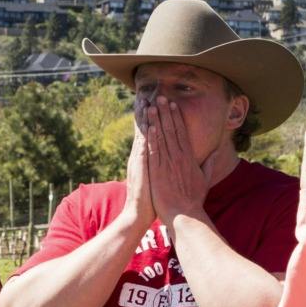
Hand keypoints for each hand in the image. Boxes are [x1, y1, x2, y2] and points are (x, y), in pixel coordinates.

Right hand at [122, 100, 156, 229]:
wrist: (138, 213)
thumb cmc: (151, 197)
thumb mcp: (155, 177)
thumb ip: (159, 164)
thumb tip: (167, 157)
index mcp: (145, 156)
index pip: (148, 131)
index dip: (150, 116)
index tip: (153, 102)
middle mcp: (140, 155)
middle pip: (143, 128)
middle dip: (145, 110)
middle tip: (146, 93)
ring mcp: (140, 160)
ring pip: (142, 134)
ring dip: (144, 118)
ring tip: (145, 101)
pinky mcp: (141, 167)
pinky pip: (143, 148)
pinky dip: (146, 136)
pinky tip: (148, 125)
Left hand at [146, 97, 211, 225]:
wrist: (185, 215)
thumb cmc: (194, 200)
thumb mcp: (205, 180)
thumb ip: (209, 164)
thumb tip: (214, 152)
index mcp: (189, 158)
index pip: (182, 132)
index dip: (177, 117)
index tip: (173, 105)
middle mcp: (179, 157)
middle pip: (172, 130)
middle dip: (166, 112)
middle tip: (160, 97)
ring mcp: (168, 163)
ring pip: (162, 137)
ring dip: (157, 120)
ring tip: (152, 106)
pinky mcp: (158, 171)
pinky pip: (154, 150)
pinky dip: (151, 137)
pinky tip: (148, 126)